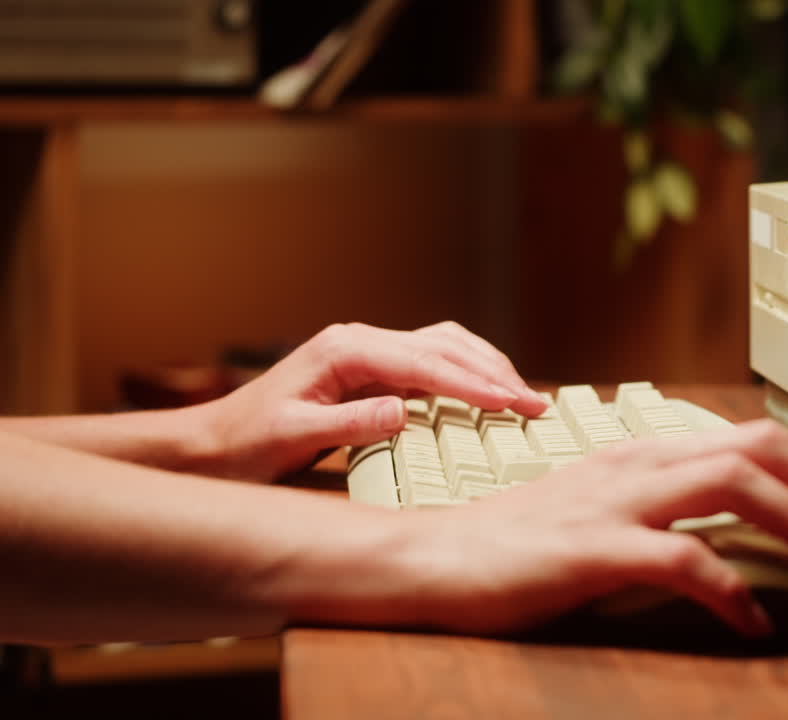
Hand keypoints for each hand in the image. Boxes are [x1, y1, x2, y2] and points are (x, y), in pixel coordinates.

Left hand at [199, 322, 545, 479]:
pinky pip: (431, 362)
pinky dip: (465, 374)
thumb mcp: (294, 439)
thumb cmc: (247, 446)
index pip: (427, 364)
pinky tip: (485, 395)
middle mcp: (361, 340)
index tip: (515, 405)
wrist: (212, 446)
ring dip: (486, 368)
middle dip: (495, 373)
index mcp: (346, 350)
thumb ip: (350, 424)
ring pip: (444, 345)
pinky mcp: (372, 367)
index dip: (476, 385)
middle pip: (446, 344)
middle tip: (536, 406)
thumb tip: (405, 412)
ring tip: (522, 398)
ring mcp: (367, 350)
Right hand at [332, 420, 787, 637]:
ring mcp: (615, 502)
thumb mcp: (606, 508)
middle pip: (757, 450)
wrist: (436, 558)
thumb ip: (668, 505)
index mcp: (646, 453)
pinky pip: (680, 561)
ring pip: (732, 488)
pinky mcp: (592, 549)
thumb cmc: (521, 540)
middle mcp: (639, 464)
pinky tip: (752, 621)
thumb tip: (738, 527)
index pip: (752, 439)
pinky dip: (729, 589)